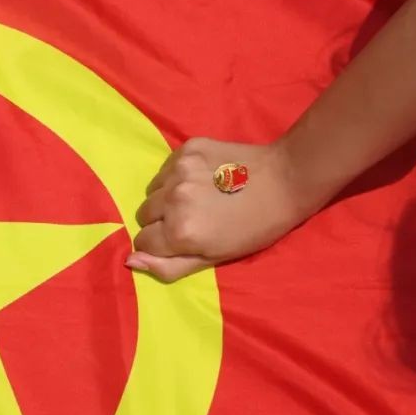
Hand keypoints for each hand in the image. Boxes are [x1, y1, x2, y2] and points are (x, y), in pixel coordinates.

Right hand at [126, 138, 311, 281]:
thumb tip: (129, 260)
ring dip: (166, 197)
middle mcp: (173, 199)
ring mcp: (179, 170)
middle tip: (191, 219)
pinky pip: (165, 169)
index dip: (160, 244)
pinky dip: (176, 176)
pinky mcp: (187, 148)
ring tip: (197, 197)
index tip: (182, 240)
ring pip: (152, 190)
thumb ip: (168, 265)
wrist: (286, 181)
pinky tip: (203, 178)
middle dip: (160, 220)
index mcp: (179, 232)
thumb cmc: (254, 228)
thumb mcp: (214, 258)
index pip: (142, 241)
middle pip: (143, 214)